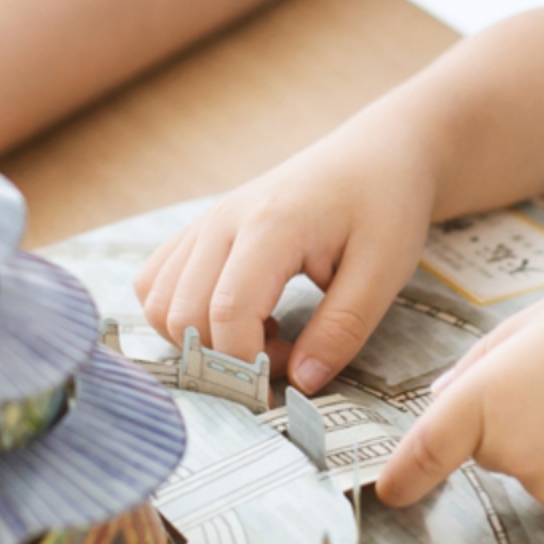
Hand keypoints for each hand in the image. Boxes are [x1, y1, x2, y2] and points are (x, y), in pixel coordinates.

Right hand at [134, 119, 436, 391]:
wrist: (377, 152)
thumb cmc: (385, 205)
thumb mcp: (384, 271)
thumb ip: (342, 330)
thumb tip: (300, 384)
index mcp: (272, 224)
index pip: (227, 311)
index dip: (244, 365)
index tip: (282, 391)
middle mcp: (224, 219)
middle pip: (182, 313)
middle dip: (222, 358)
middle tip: (285, 359)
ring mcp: (207, 221)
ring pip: (159, 301)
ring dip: (199, 338)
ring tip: (263, 335)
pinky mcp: (202, 229)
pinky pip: (158, 281)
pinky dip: (184, 314)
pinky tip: (240, 315)